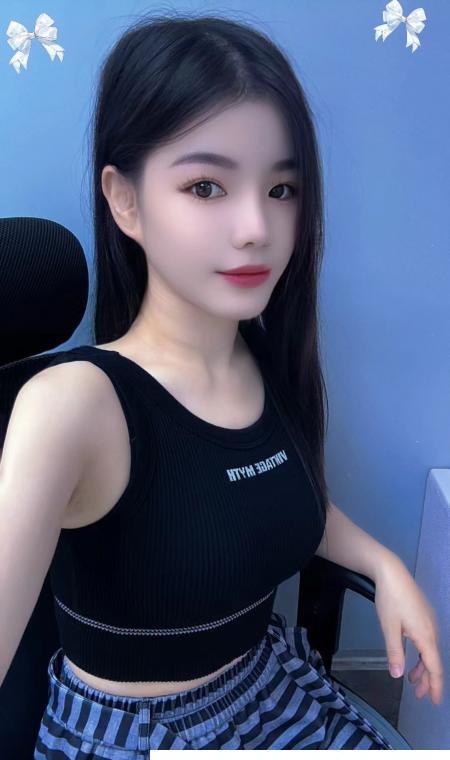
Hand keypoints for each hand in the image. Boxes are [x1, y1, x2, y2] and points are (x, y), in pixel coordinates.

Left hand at [374, 554, 443, 705]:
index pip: (434, 667)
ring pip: (429, 650)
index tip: (433, 701)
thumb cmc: (390, 600)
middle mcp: (432, 629)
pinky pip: (426, 639)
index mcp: (426, 636)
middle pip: (433, 660)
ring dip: (422, 666)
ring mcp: (429, 620)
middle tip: (417, 694)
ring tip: (411, 678)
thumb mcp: (389, 628)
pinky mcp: (424, 614)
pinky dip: (421, 652)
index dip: (434, 686)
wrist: (392, 572)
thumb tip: (397, 676)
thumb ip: (395, 653)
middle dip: (426, 679)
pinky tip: (411, 653)